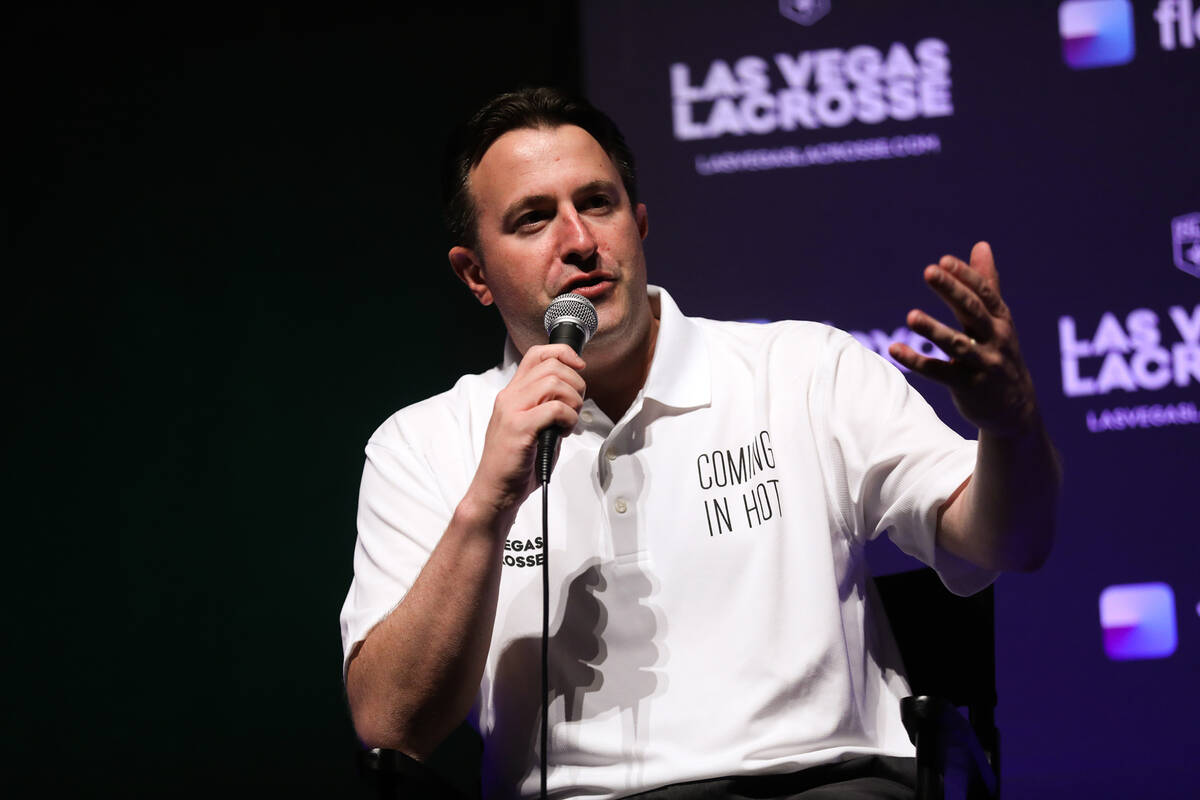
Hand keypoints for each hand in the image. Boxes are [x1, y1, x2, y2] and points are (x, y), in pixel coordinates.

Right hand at [465, 344, 586, 522]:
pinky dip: (568, 417)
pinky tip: (564, 431)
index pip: (537, 354)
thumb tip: (574, 395)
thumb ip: (547, 407)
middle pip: (551, 365)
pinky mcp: (519, 428)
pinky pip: (554, 408)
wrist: (495, 491)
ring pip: (554, 383)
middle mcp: (509, 397)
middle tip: (576, 405)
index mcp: (512, 394)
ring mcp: (512, 411)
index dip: (563, 354)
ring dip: (573, 401)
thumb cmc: (516, 463)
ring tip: (570, 420)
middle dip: (575, 382)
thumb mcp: (532, 426)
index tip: (579, 367)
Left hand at [888, 241, 1038, 434]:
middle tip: (929, 271)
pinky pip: (939, 373)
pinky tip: (894, 350)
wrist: (1016, 409)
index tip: (943, 261)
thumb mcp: (998, 321)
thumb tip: (981, 245)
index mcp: (1000, 320)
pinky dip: (917, 361)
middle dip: (952, 291)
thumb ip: (987, 284)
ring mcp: (983, 364)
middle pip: (972, 311)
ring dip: (933, 329)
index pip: (984, 293)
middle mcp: (995, 340)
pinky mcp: (968, 387)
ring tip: (910, 315)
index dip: (965, 276)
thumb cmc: (1000, 355)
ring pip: (956, 344)